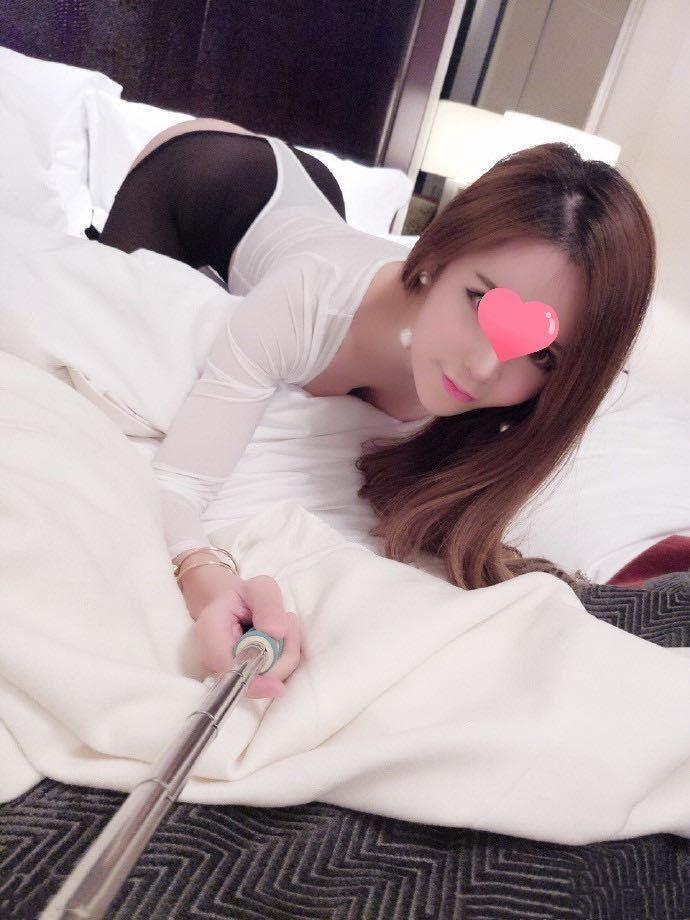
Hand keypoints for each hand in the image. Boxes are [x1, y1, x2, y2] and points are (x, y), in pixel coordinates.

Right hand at [194, 574, 300, 698]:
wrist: (234, 604)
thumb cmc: (246, 595)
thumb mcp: (260, 588)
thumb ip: (268, 605)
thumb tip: (277, 632)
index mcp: (211, 633)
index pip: (229, 669)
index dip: (254, 682)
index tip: (278, 686)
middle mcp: (216, 659)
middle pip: (253, 678)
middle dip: (283, 654)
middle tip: (289, 618)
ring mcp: (231, 671)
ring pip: (268, 679)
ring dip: (287, 651)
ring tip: (286, 621)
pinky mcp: (247, 676)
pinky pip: (273, 676)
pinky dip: (285, 656)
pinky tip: (283, 636)